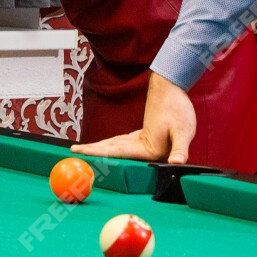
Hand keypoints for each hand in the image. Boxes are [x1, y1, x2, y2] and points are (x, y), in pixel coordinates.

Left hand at [72, 72, 196, 162]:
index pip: (122, 154)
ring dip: (98, 150)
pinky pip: (119, 143)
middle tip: (74, 153)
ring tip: (79, 151)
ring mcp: (142, 146)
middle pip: (115, 154)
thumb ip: (180, 149)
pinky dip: (107, 145)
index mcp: (153, 153)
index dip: (103, 154)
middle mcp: (146, 153)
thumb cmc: (181, 110)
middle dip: (95, 154)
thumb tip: (177, 163)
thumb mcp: (183, 131)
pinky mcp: (140, 139)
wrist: (177, 93)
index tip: (87, 154)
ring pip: (115, 148)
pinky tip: (97, 147)